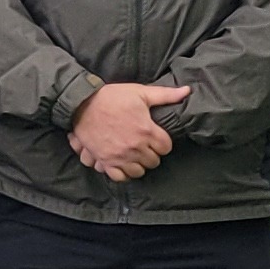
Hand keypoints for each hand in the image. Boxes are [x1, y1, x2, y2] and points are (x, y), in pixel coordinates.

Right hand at [69, 80, 189, 181]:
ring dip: (139, 164)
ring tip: (135, 155)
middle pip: (154, 161)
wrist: (82, 104)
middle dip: (152, 154)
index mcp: (146, 130)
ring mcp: (120, 156)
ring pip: (139, 172)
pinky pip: (120, 177)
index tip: (157, 138)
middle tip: (145, 146)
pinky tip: (123, 164)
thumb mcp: (140, 92)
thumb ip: (165, 95)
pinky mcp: (106, 161)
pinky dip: (123, 173)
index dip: (163, 143)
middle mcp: (135, 146)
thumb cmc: (111, 97)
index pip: (166, 148)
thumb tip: (187, 91)